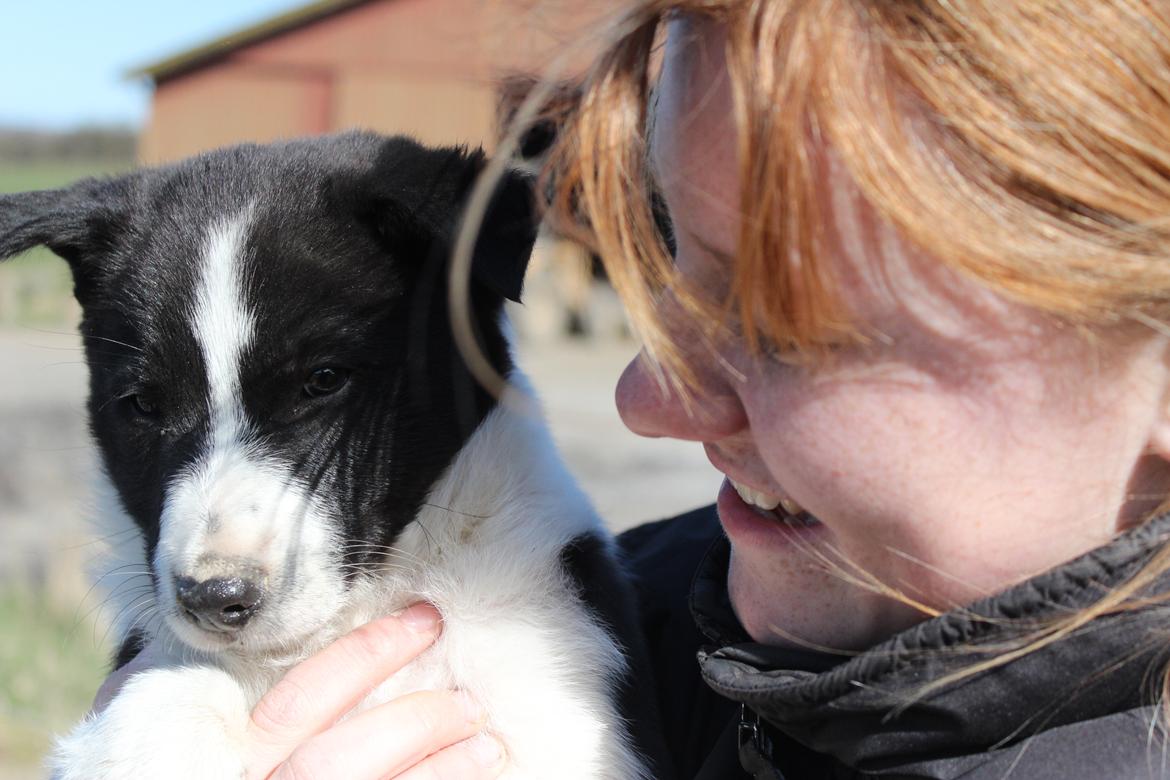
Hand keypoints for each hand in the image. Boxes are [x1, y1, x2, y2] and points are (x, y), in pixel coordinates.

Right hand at [94, 604, 505, 779]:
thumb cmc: (146, 773)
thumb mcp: (140, 750)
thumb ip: (171, 707)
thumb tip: (144, 660)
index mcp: (220, 761)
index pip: (306, 697)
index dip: (371, 654)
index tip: (427, 620)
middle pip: (348, 755)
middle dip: (417, 721)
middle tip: (471, 697)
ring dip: (438, 771)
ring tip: (488, 743)